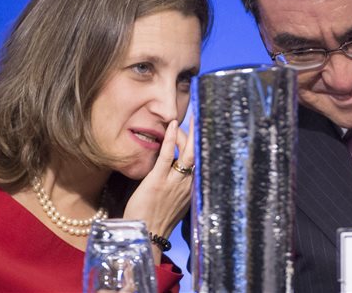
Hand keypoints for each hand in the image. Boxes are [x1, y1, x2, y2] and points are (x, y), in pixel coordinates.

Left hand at [123, 118, 193, 263]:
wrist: (146, 235)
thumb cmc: (157, 220)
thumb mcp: (177, 203)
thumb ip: (181, 187)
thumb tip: (180, 172)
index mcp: (193, 189)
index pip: (202, 161)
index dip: (204, 145)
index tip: (205, 131)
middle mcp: (188, 184)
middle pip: (199, 153)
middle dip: (202, 134)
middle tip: (202, 116)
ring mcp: (175, 182)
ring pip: (188, 152)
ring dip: (188, 133)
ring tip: (189, 117)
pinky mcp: (159, 180)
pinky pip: (168, 155)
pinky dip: (172, 139)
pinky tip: (172, 126)